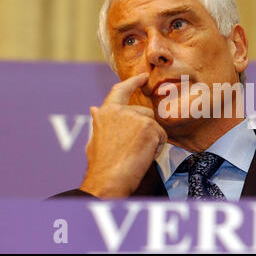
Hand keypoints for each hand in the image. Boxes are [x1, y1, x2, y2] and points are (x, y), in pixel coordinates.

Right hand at [80, 73, 166, 197]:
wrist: (109, 179)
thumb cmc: (102, 164)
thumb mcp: (95, 139)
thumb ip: (99, 122)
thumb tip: (94, 108)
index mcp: (106, 112)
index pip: (121, 90)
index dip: (133, 82)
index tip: (143, 76)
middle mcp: (120, 110)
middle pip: (145, 113)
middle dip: (146, 128)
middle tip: (135, 148)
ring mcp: (135, 117)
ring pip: (155, 125)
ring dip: (152, 139)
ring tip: (137, 153)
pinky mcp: (149, 127)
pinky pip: (162, 136)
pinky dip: (157, 147)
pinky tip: (144, 156)